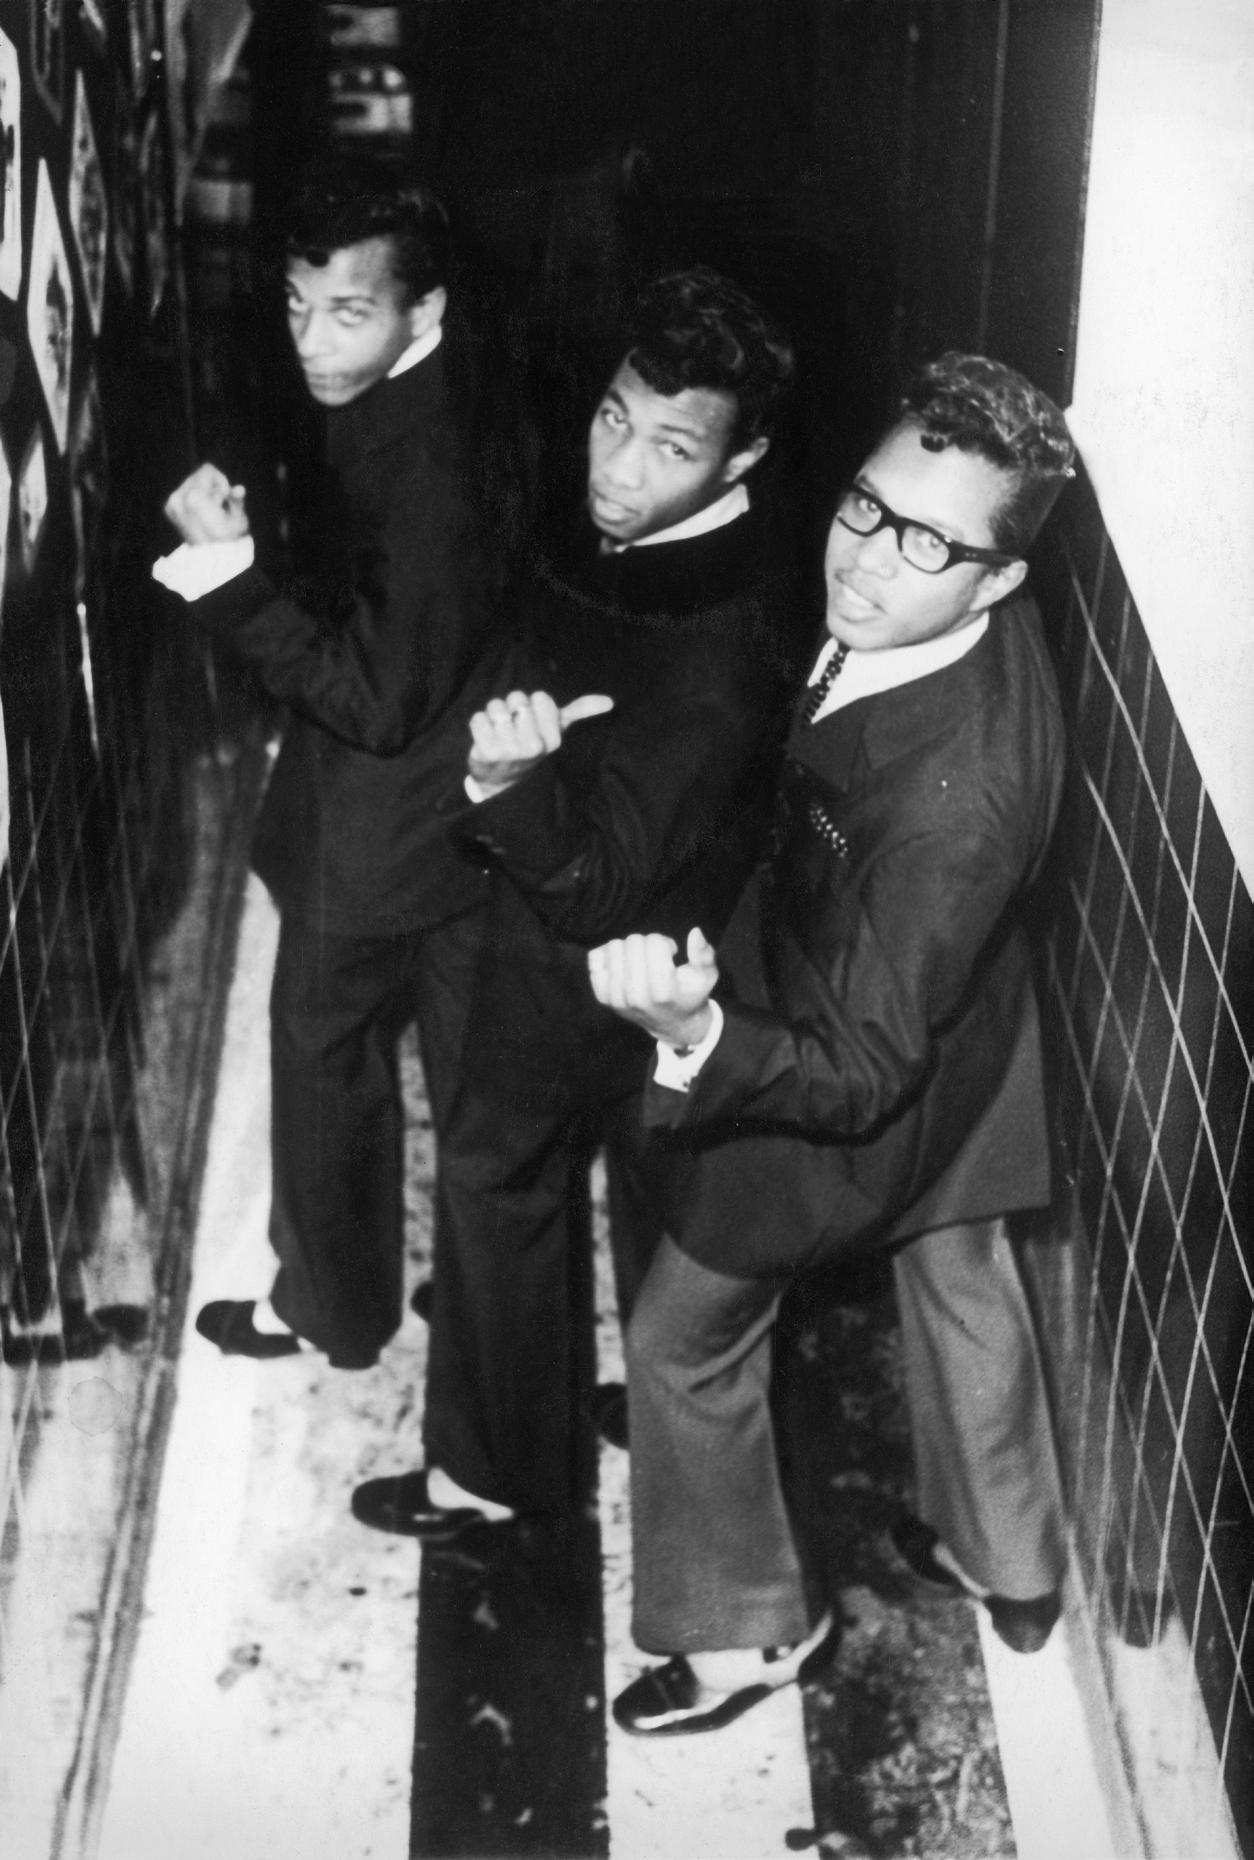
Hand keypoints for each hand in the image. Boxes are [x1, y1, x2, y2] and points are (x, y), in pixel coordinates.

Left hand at [163, 463, 249, 543]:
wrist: (211, 559)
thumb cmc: (228, 539)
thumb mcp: (237, 520)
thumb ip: (237, 501)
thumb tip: (239, 490)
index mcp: (194, 497)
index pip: (208, 470)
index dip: (221, 481)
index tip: (224, 498)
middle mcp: (179, 497)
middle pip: (198, 475)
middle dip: (211, 487)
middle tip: (218, 507)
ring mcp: (172, 503)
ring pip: (191, 483)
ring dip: (204, 493)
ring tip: (210, 512)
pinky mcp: (169, 508)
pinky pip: (184, 492)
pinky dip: (195, 498)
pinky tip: (201, 514)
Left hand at [467, 689, 613, 793]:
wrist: (502, 780)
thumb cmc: (530, 746)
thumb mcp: (556, 730)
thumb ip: (579, 712)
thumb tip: (609, 701)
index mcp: (553, 740)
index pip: (540, 697)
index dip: (532, 705)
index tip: (532, 721)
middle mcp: (534, 747)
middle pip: (516, 699)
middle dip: (512, 707)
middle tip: (513, 728)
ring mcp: (510, 751)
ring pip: (496, 707)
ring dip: (494, 715)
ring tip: (499, 732)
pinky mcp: (486, 753)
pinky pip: (478, 719)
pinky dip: (478, 724)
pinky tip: (485, 738)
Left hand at [587, 928, 717, 1047]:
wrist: (671, 1024)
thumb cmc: (689, 994)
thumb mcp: (706, 977)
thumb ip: (704, 955)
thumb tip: (695, 932)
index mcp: (663, 991)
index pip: (655, 943)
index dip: (665, 943)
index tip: (670, 955)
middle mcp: (636, 996)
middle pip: (634, 942)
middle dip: (647, 943)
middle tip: (654, 957)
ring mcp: (616, 998)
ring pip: (614, 947)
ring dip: (629, 948)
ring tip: (640, 960)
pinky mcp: (602, 996)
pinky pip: (595, 959)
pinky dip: (608, 955)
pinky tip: (623, 963)